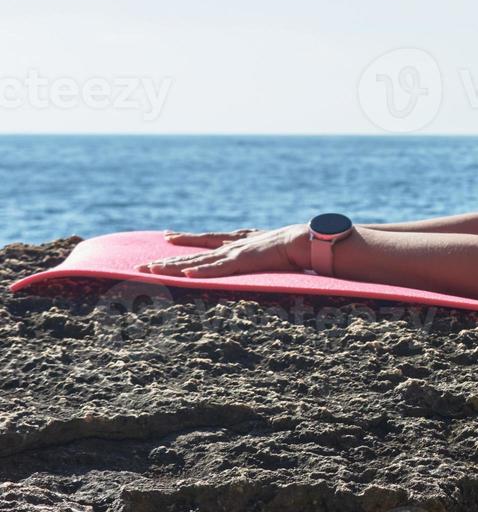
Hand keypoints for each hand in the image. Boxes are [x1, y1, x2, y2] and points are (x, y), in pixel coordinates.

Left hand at [139, 225, 308, 277]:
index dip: (185, 238)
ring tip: (151, 270)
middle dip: (165, 259)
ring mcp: (233, 254)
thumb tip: (267, 254)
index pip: (205, 240)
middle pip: (191, 253)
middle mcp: (229, 246)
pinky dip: (201, 272)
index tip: (168, 236)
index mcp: (237, 241)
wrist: (302, 240)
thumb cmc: (291, 246)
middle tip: (141, 264)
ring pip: (196, 262)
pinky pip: (217, 270)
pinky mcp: (241, 262)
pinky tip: (185, 275)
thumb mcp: (272, 247)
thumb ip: (264, 251)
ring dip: (172, 267)